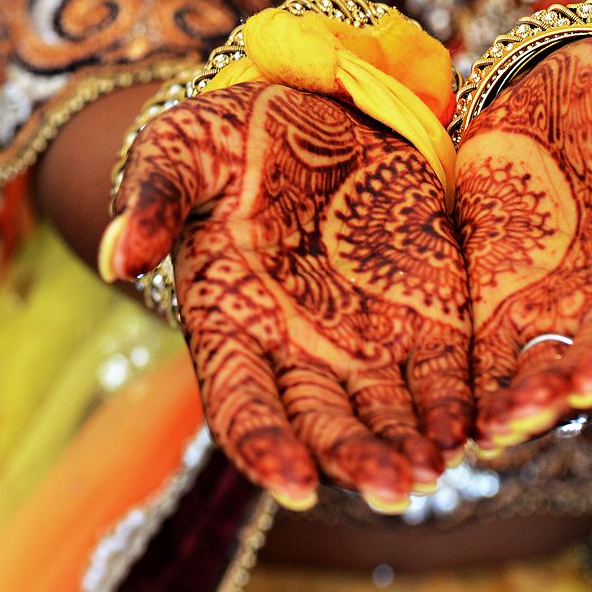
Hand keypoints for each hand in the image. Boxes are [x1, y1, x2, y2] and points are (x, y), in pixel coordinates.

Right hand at [107, 83, 470, 511]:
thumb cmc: (231, 134)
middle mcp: (298, 349)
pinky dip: (455, 403)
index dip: (267, 450)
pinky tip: (471, 430)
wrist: (310, 102)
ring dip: (411, 448)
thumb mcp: (180, 149)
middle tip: (394, 489)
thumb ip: (153, 200)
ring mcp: (364, 336)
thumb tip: (120, 256)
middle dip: (358, 461)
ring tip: (436, 471)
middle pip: (325, 426)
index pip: (243, 409)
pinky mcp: (423, 309)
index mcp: (231, 326)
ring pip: (388, 414)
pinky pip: (442, 371)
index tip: (297, 487)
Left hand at [456, 31, 591, 449]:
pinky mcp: (496, 280)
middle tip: (512, 421)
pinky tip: (433, 398)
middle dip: (547, 399)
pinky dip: (459, 369)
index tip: (590, 380)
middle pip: (580, 367)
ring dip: (501, 401)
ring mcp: (550, 298)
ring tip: (473, 427)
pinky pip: (474, 333)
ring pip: (525, 367)